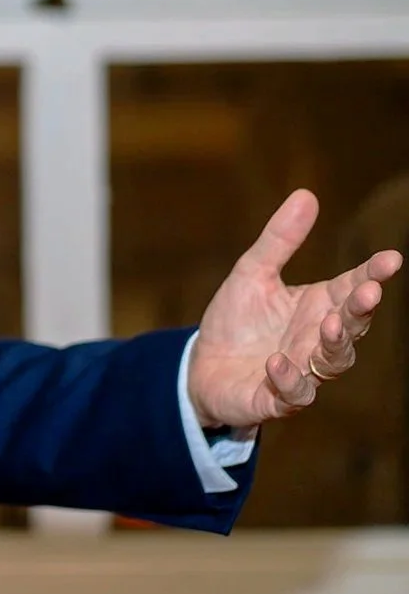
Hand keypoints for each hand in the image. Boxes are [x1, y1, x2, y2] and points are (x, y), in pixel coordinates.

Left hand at [187, 188, 400, 429]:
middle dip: (361, 310)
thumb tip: (306, 194)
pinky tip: (276, 362)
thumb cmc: (237, 320)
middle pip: (351, 326)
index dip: (372, 274)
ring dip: (334, 345)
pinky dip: (289, 379)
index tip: (392, 259)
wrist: (203, 366)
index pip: (351, 288)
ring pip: (332, 363)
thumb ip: (280, 240)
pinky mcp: (276, 398)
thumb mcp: (252, 273)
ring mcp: (302, 371)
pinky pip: (293, 394)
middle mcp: (317, 339)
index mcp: (317, 306)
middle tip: (368, 291)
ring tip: (328, 324)